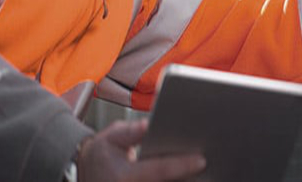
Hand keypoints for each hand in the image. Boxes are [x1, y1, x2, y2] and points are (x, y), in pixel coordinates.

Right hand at [77, 119, 205, 181]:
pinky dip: (181, 178)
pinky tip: (196, 174)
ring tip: (210, 170)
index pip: (159, 170)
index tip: (201, 160)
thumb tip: (147, 125)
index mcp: (125, 176)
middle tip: (214, 162)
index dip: (181, 165)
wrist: (88, 174)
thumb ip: (130, 132)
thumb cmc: (102, 154)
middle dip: (189, 174)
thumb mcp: (111, 137)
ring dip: (187, 178)